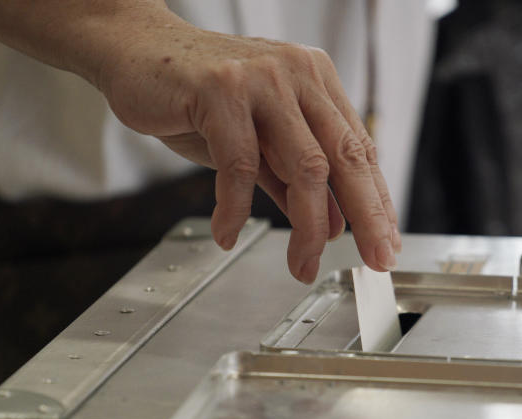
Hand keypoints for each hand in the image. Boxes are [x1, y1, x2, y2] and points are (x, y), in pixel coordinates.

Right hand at [97, 17, 401, 282]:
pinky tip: (227, 233)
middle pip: (345, 158)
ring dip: (307, 227)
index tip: (386, 242)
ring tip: (301, 264)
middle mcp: (298, 74)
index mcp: (316, 81)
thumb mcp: (259, 141)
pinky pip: (240, 166)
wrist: (135, 51)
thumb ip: (294, 178)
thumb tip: (333, 225)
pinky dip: (234, 209)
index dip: (378, 201)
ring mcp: (262, 79)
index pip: (359, 149)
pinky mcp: (220, 90)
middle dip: (366, 217)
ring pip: (304, 167)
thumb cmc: (197, 97)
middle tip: (374, 258)